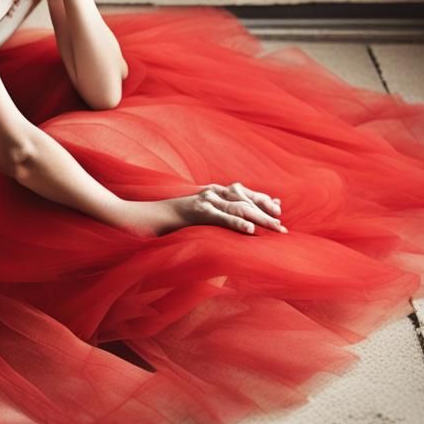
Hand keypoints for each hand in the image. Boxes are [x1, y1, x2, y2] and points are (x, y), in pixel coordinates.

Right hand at [119, 182, 286, 236]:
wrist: (139, 217)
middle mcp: (209, 192)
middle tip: (284, 227)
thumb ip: (213, 218)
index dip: (262, 200)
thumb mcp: (194, 218)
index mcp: (210, 192)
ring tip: (276, 230)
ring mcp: (201, 200)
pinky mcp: (193, 211)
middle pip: (245, 199)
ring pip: (238, 206)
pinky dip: (236, 222)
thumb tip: (233, 227)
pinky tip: (250, 231)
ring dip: (260, 218)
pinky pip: (219, 216)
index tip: (279, 209)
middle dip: (266, 211)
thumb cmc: (167, 222)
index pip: (243, 193)